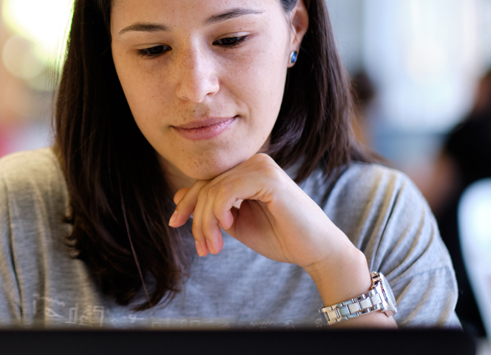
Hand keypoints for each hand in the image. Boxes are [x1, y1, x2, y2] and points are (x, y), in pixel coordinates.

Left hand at [167, 153, 350, 269]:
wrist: (316, 251)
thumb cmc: (279, 237)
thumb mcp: (234, 223)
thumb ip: (211, 208)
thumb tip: (177, 194)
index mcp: (247, 170)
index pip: (206, 181)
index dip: (187, 202)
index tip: (174, 224)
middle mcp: (254, 162)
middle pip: (206, 185)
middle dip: (197, 218)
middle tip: (201, 247)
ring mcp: (261, 166)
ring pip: (213, 190)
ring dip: (206, 222)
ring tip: (213, 247)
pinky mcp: (268, 177)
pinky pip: (226, 190)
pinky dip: (219, 212)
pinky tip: (228, 227)